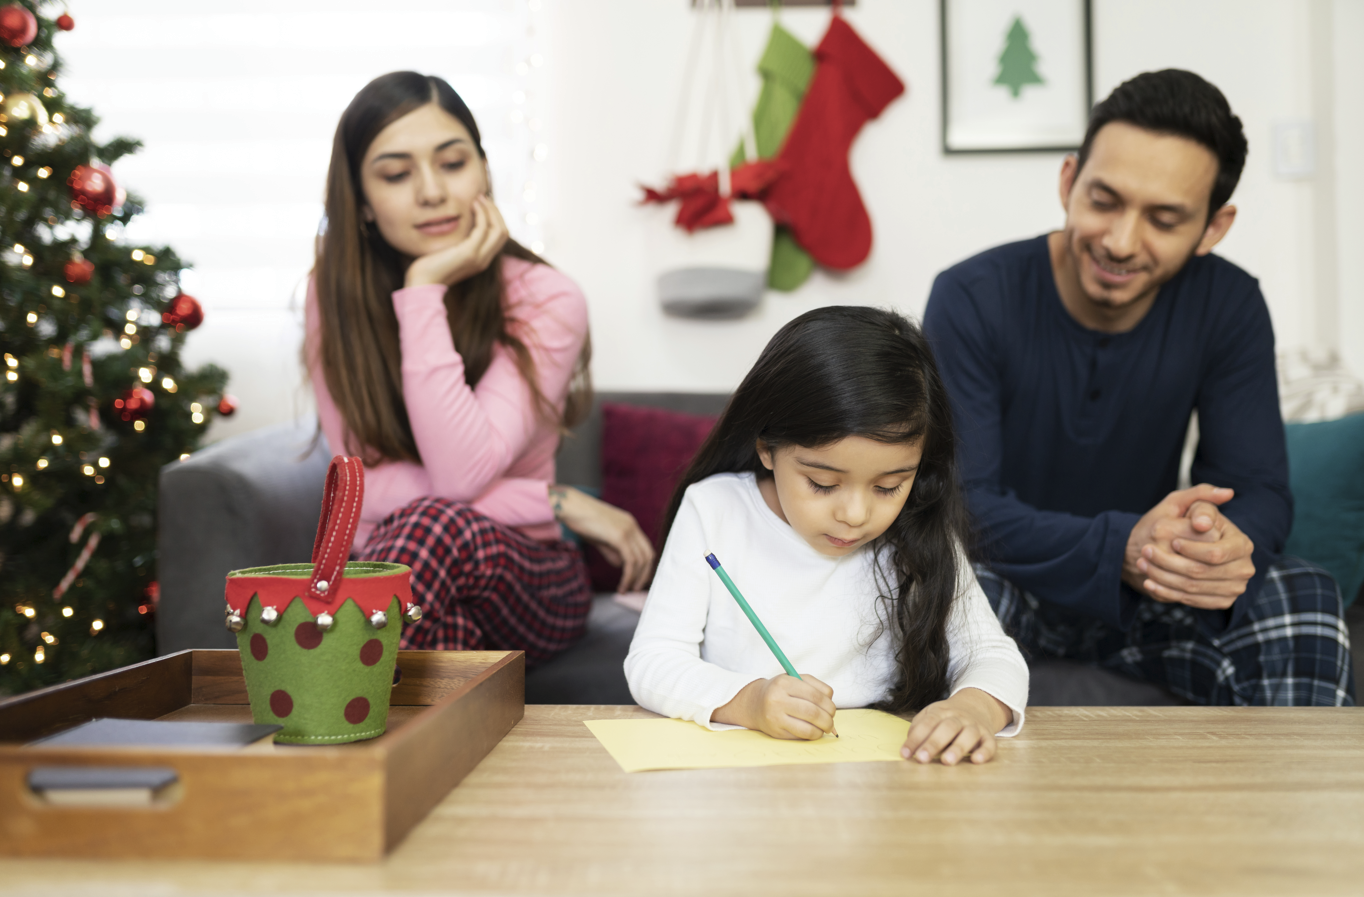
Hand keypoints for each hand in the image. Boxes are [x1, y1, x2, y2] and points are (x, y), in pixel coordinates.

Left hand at [403, 195, 508, 288]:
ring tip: (478, 197)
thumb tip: (457, 224)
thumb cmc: (429, 267)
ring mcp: (479, 257)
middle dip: (495, 211)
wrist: (422, 283)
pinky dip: (481, 213)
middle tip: (482, 197)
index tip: (482, 204)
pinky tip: (472, 204)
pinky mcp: (470, 253)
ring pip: (499, 229)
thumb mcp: (448, 252)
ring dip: (490, 210)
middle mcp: (484, 260)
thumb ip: (457, 241)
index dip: (494, 218)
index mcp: (481, 260)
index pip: (498, 237)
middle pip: (503, 231)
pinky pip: (483, 228)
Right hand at [550, 486, 654, 591]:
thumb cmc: (581, 521)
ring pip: (641, 561)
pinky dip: (628, 577)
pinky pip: (630, 562)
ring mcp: (628, 530)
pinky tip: (621, 586)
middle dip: (644, 575)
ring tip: (625, 590)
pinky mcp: (620, 536)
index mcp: (630, 524)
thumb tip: (621, 565)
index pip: (646, 548)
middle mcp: (633, 526)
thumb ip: (612, 551)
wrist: (571, 506)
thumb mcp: (600, 538)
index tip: (638, 580)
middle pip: (648, 555)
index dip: (645, 567)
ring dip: (635, 579)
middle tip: (635, 589)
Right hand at [711, 675, 837, 740]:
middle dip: (828, 719)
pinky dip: (812, 735)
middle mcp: (777, 700)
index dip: (829, 704)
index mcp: (784, 683)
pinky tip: (813, 730)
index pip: (815, 695)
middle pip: (812, 713)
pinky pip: (801, 736)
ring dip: (822, 730)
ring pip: (808, 728)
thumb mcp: (796, 680)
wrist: (755, 703)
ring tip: (824, 727)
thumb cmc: (781, 691)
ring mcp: (775, 717)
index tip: (832, 709)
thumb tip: (832, 710)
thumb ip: (817, 688)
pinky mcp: (776, 732)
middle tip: (830, 721)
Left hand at [902, 687, 1009, 764]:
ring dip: (958, 748)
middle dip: (934, 743)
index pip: (927, 723)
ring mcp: (974, 726)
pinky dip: (985, 752)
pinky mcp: (988, 736)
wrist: (976, 705)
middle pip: (947, 728)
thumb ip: (918, 728)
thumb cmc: (946, 717)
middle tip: (922, 758)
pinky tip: (976, 760)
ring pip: (968, 734)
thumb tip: (909, 747)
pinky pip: (989, 743)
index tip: (905, 754)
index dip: (915, 739)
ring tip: (946, 761)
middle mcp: (959, 718)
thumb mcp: (930, 715)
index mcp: (941, 712)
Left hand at [1123, 484, 1254, 609]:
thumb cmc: (1185, 521)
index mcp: (1242, 544)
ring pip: (1192, 588)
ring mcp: (1234, 587)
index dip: (1191, 549)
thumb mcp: (1188, 504)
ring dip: (1163, 577)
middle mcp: (1243, 568)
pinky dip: (1167, 592)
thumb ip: (1201, 499)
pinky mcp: (1221, 602)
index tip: (1171, 541)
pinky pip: (1193, 602)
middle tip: (1146, 552)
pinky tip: (1149, 582)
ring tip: (1142, 564)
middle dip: (1169, 563)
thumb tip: (1208, 515)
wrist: (1183, 549)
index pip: (1216, 553)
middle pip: (1201, 572)